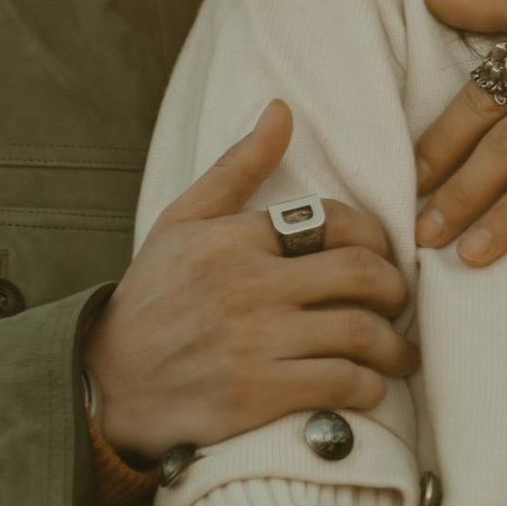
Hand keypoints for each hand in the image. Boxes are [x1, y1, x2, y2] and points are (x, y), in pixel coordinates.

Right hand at [82, 100, 415, 466]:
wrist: (108, 384)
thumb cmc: (151, 298)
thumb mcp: (181, 222)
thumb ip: (237, 168)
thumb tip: (281, 110)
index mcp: (234, 239)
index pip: (335, 222)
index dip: (375, 239)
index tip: (381, 258)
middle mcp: (248, 286)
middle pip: (360, 274)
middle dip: (395, 290)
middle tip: (397, 303)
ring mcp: (255, 342)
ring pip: (360, 332)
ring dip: (394, 347)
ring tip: (399, 355)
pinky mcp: (260, 395)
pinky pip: (341, 384)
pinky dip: (369, 387)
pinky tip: (369, 387)